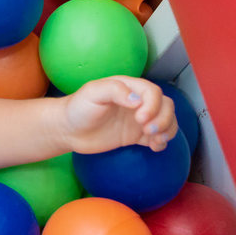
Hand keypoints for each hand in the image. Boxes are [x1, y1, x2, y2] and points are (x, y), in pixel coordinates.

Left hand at [61, 75, 178, 153]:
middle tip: (147, 130)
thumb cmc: (78, 108)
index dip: (153, 105)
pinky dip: (162, 142)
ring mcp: (137, 119)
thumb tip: (137, 100)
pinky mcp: (136, 135)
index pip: (153, 92)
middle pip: (165, 105)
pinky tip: (154, 146)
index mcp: (128, 87)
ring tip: (155, 140)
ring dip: (167, 130)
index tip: (140, 118)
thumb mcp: (92, 93)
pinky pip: (158, 136)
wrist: (68, 130)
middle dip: (163, 118)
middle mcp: (136, 102)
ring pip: (166, 120)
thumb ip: (114, 90)